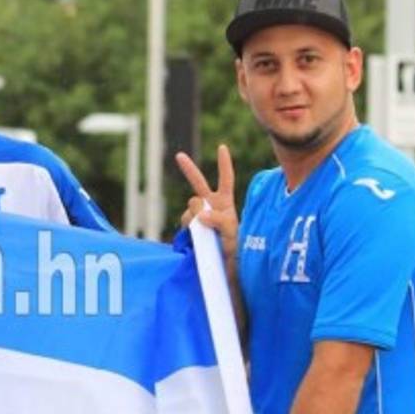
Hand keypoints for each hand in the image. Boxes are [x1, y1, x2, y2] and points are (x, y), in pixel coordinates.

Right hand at [175, 145, 237, 261]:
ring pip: (191, 206)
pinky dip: (188, 226)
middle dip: (189, 169)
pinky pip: (185, 220)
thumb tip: (201, 213)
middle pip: (198, 184)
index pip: (225, 180)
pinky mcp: (190, 227)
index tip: (222, 147)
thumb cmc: (235, 248)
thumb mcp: (233, 233)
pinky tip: (194, 236)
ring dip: (195, 215)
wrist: (223, 266)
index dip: (224, 164)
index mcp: (224, 203)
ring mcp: (198, 216)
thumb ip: (220, 220)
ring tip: (206, 232)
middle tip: (179, 155)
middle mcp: (210, 206)